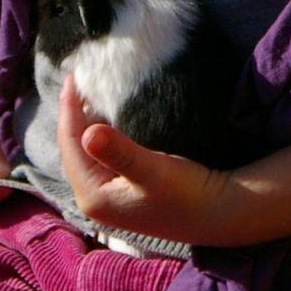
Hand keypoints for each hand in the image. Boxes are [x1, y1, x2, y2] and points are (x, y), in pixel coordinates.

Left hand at [56, 76, 233, 242]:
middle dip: (73, 116)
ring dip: (85, 125)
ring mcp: (110, 198)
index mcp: (93, 196)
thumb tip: (88, 133)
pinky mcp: (125, 193)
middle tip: (77, 81)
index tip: (72, 77)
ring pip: (86, 154)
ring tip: (87, 96)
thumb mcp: (155, 170)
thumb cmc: (189, 194)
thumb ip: (120, 152)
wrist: (221, 214)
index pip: (70, 145)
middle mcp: (95, 200)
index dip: (69, 110)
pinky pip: (100, 158)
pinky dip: (99, 137)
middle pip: (73, 150)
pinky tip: (106, 122)